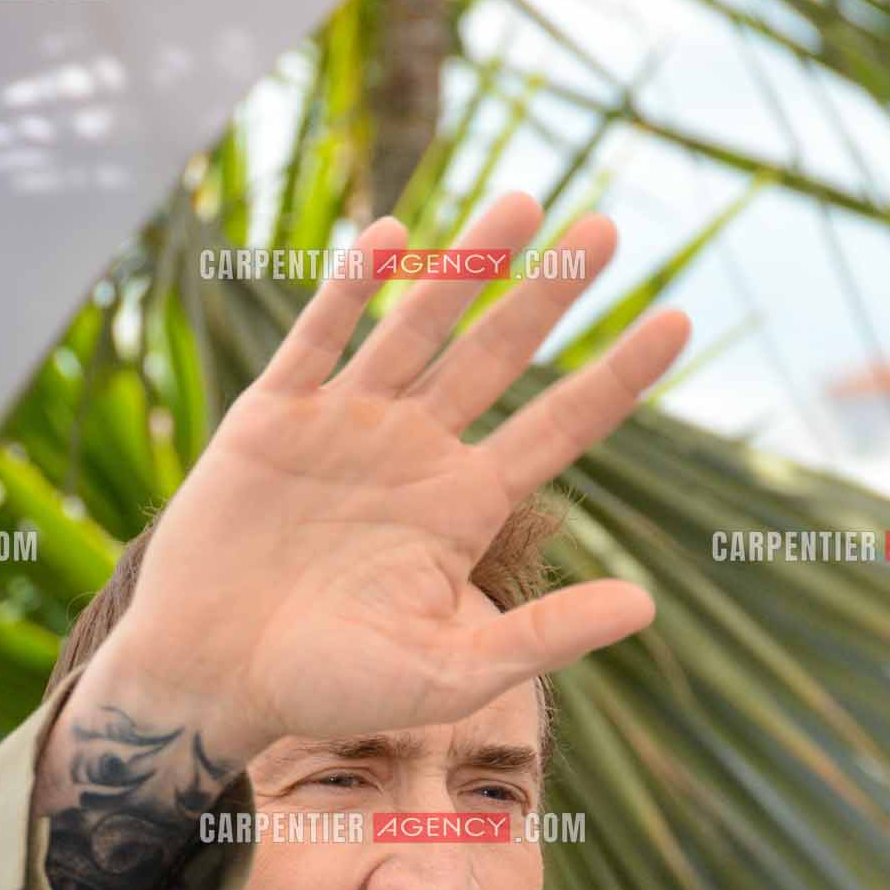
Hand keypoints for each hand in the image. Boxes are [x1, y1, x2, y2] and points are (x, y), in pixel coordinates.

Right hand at [90, 191, 686, 762]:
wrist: (210, 680)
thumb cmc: (329, 689)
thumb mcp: (450, 675)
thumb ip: (543, 638)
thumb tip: (648, 606)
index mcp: (463, 507)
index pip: (558, 427)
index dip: (617, 376)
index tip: (679, 321)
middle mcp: (414, 451)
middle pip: (498, 356)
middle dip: (550, 293)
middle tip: (609, 228)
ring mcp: (345, 425)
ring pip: (418, 326)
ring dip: (466, 264)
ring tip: (522, 199)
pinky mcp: (273, 417)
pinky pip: (318, 340)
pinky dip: (350, 291)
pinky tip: (392, 237)